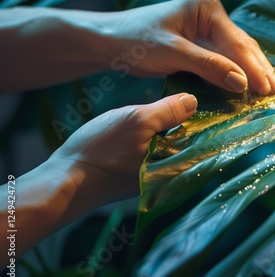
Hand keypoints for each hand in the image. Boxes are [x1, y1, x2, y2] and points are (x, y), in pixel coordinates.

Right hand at [50, 93, 197, 208]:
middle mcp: (172, 172)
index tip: (203, 96)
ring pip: (172, 146)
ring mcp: (158, 175)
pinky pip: (159, 153)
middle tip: (187, 97)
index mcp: (178, 162)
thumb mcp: (137, 120)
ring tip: (169, 108)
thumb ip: (168, 111)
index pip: (201, 136)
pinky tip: (152, 125)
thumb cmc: (102, 150)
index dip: (202, 114)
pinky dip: (158, 139)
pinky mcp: (144, 175)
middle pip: (188, 141)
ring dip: (171, 129)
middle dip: (187, 122)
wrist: (67, 180)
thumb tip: (193, 101)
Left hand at [109, 0, 274, 95]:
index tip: (266, 90)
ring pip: (237, 54)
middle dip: (259, 70)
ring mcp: (207, 30)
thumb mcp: (173, 53)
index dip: (252, 68)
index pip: (236, 43)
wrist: (110, 41)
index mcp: (207, 9)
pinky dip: (236, 74)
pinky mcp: (201, 45)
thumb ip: (208, 66)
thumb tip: (242, 83)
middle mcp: (212, 16)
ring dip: (252, 73)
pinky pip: (224, 60)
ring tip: (270, 91)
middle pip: (242, 46)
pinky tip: (249, 86)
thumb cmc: (136, 41)